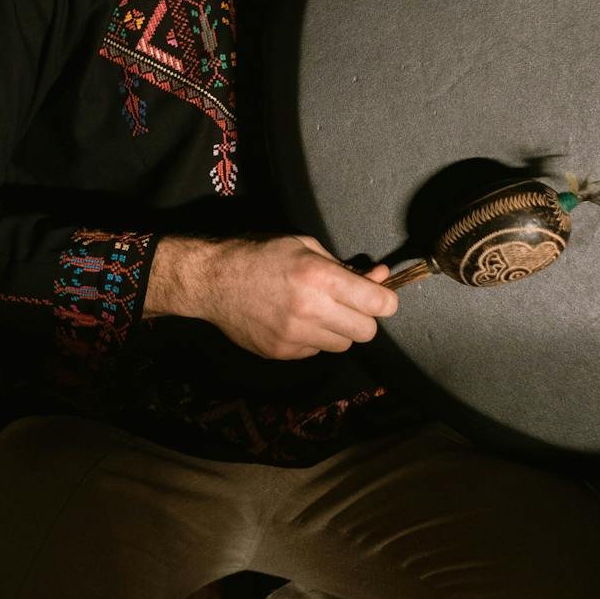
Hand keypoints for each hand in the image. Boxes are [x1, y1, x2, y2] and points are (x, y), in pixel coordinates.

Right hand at [147, 233, 397, 359]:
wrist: (213, 280)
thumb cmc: (259, 254)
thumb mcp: (304, 246)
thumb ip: (344, 267)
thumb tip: (379, 279)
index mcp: (318, 277)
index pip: (377, 303)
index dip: (387, 300)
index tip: (383, 296)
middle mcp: (310, 309)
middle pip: (366, 332)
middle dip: (364, 318)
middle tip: (351, 304)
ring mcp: (295, 335)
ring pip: (343, 345)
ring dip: (340, 330)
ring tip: (320, 310)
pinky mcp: (282, 352)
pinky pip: (316, 351)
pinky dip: (314, 337)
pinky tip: (296, 320)